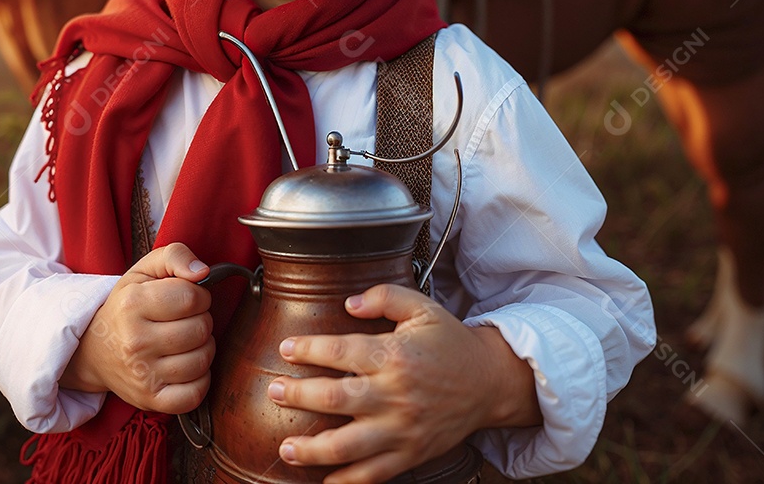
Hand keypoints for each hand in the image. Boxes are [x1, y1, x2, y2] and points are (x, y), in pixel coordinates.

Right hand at [61, 242, 214, 413]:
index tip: (188, 298)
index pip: (192, 297)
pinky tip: (187, 366)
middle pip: (200, 329)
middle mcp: (135, 342)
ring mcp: (143, 376)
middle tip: (186, 320)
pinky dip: (200, 379)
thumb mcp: (144, 270)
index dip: (199, 295)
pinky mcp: (151, 401)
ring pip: (202, 360)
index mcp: (133, 304)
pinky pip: (196, 393)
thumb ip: (175, 255)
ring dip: (203, 348)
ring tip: (187, 341)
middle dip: (202, 320)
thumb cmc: (127, 305)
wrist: (95, 349)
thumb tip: (204, 272)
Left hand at [267, 284, 539, 483]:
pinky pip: (373, 475)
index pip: (340, 352)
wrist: (489, 382)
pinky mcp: (410, 454)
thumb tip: (348, 303)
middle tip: (274, 391)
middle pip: (335, 398)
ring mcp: (402, 430)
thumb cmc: (450, 342)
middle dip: (298, 395)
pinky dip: (346, 481)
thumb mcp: (422, 307)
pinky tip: (323, 480)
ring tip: (287, 447)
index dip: (308, 350)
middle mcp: (395, 395)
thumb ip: (383, 297)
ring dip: (312, 449)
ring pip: (348, 446)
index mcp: (394, 355)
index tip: (286, 349)